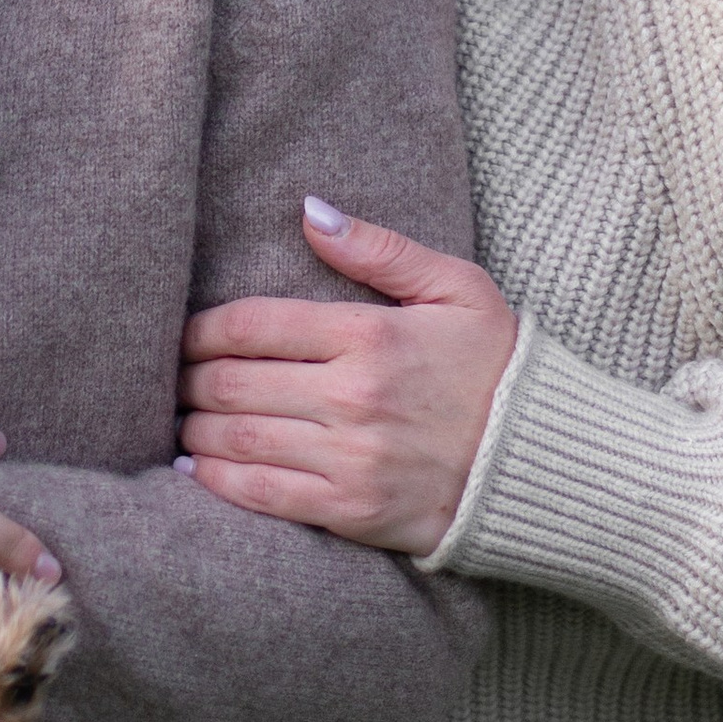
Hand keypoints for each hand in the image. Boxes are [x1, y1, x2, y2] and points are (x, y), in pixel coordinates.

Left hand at [176, 198, 517, 555]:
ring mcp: (350, 458)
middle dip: (188, 379)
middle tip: (176, 378)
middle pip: (231, 383)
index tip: (185, 334)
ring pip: (235, 440)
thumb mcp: (456, 288)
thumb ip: (379, 249)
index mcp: (369, 335)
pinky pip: (261, 496)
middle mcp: (352, 396)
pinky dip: (215, 483)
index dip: (200, 330)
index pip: (251, 325)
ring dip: (193, 429)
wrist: (547, 462)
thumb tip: (309, 211)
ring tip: (183, 419)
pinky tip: (195, 469)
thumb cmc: (498, 366)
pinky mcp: (352, 510)